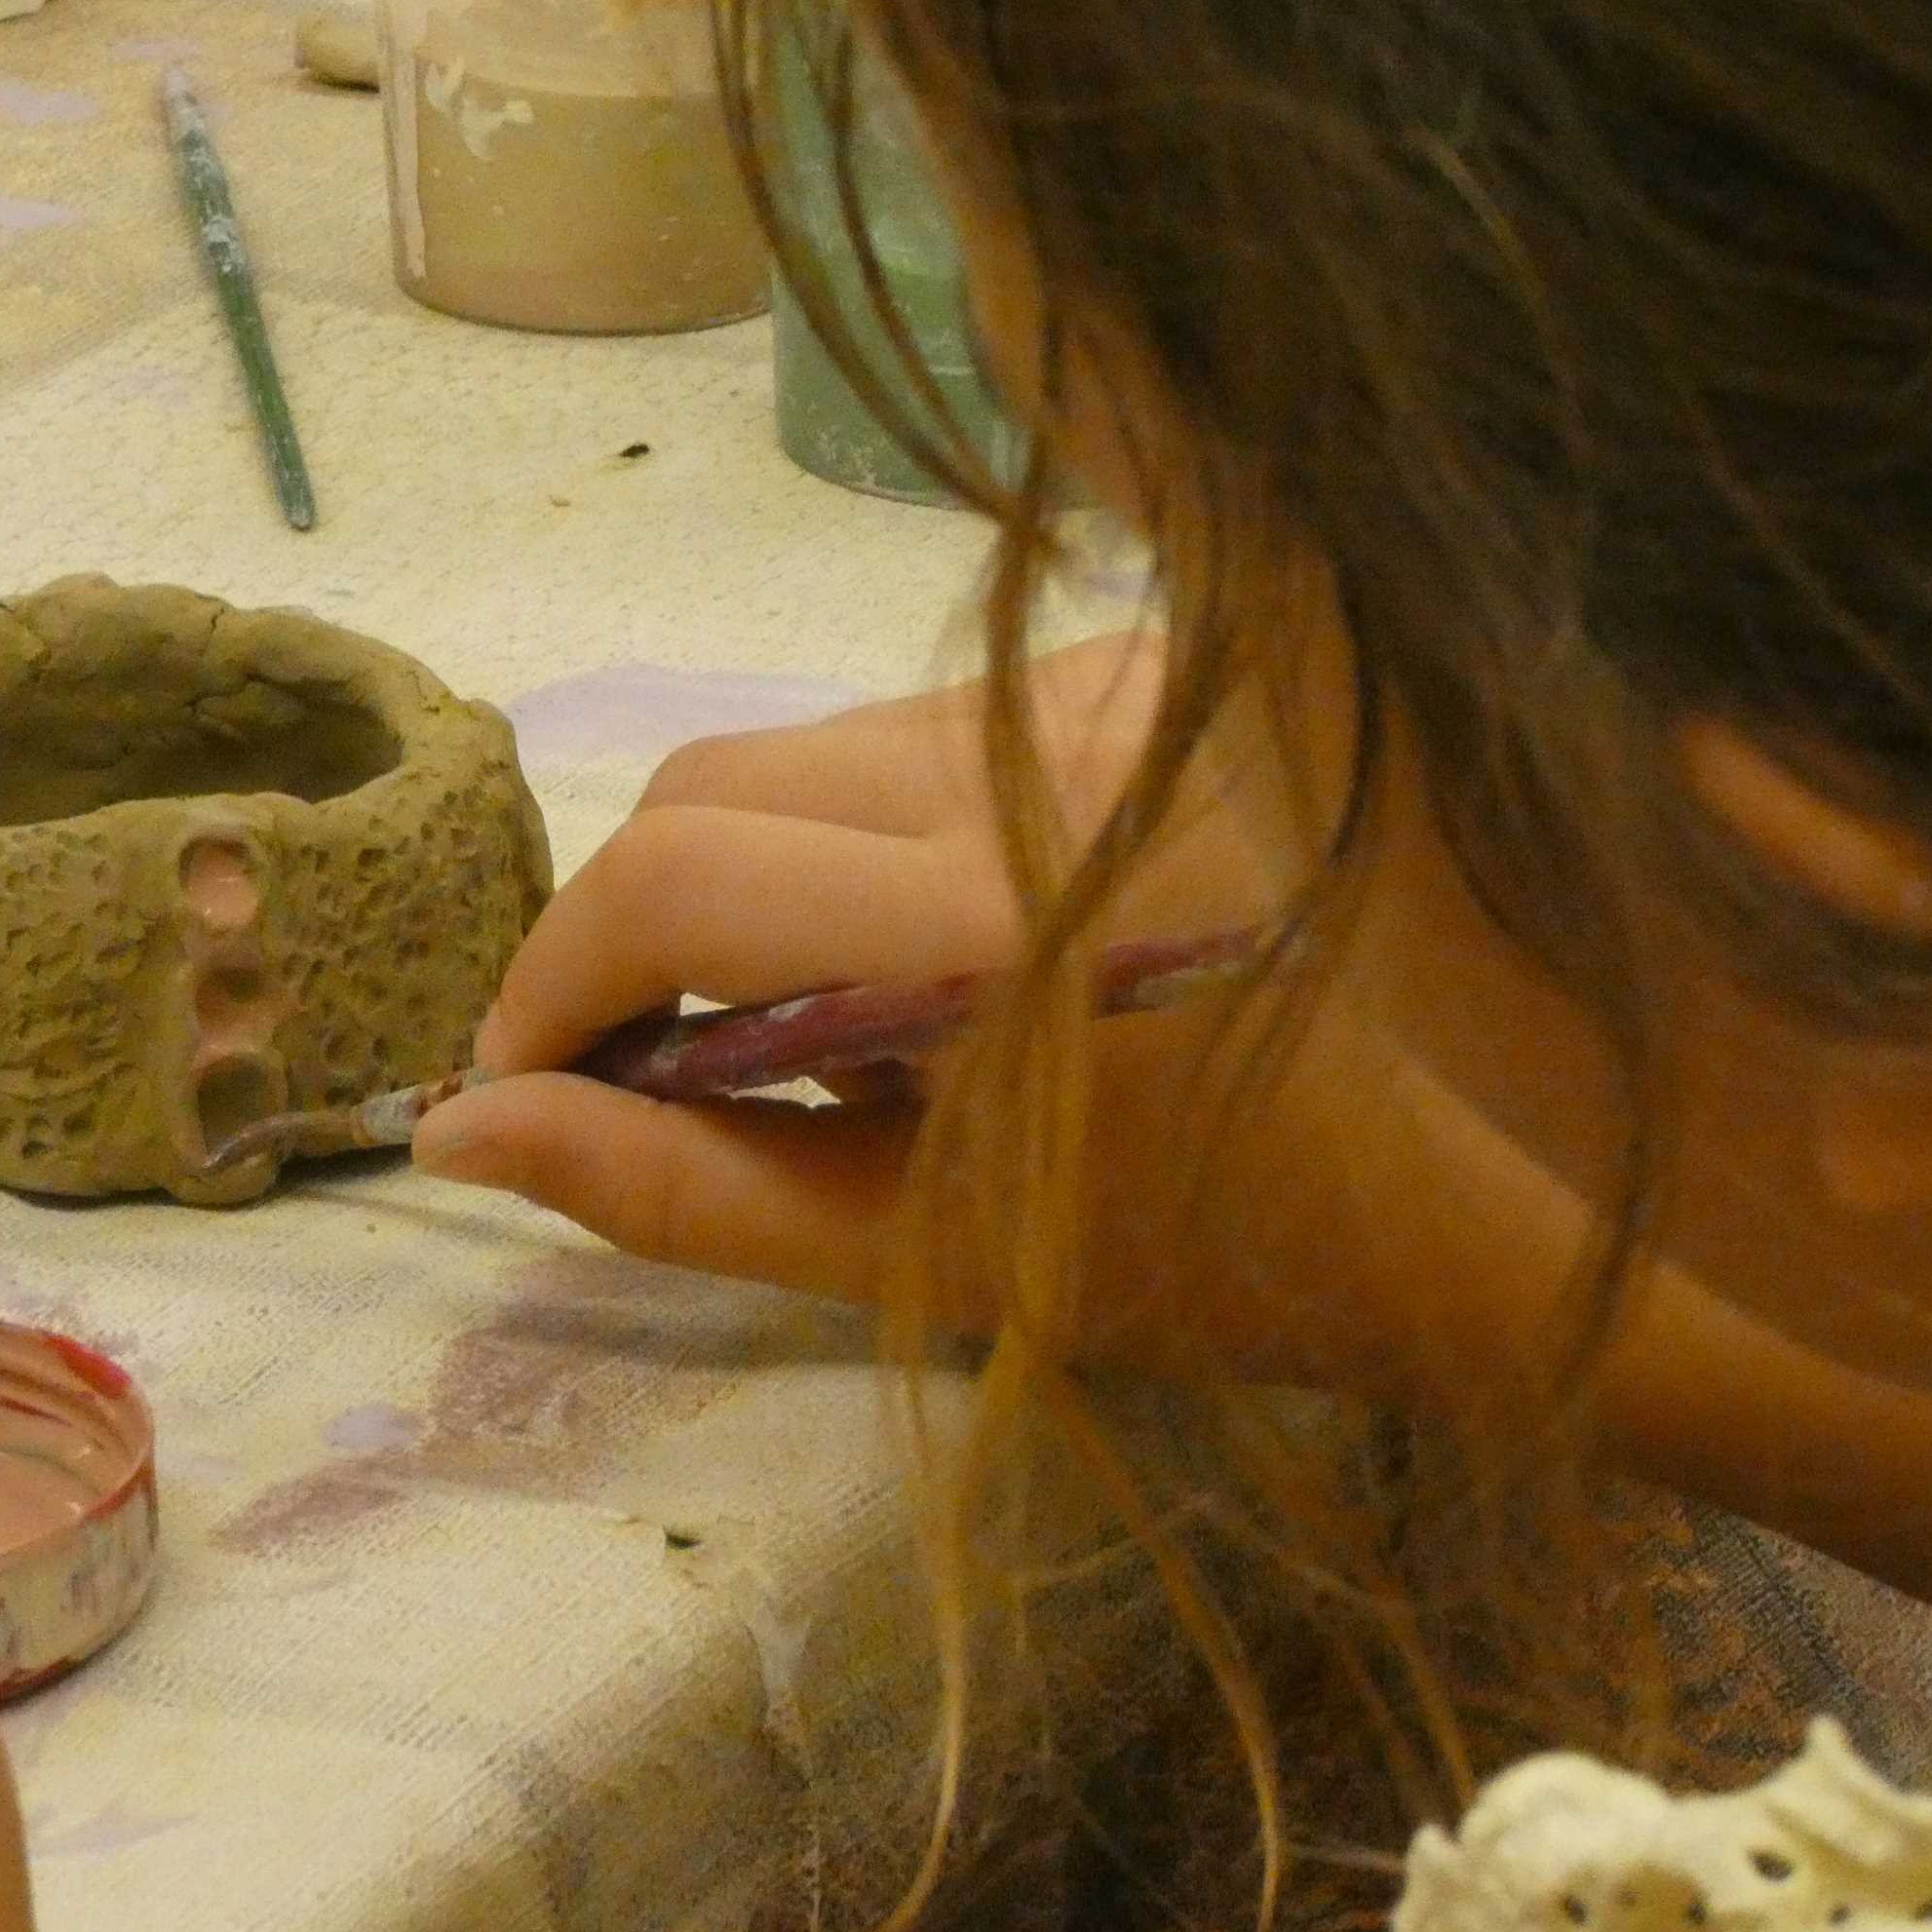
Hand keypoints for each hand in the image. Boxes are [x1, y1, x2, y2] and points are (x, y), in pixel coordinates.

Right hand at [418, 632, 1281, 1328]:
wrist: (1468, 1190)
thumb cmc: (1199, 1262)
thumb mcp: (921, 1252)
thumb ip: (679, 1186)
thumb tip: (463, 1127)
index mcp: (997, 919)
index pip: (675, 877)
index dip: (553, 978)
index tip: (517, 1079)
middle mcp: (1043, 756)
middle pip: (714, 780)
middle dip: (629, 927)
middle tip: (638, 1068)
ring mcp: (1102, 690)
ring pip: (801, 747)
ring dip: (748, 879)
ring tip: (816, 1023)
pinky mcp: (1141, 668)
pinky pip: (912, 731)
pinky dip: (863, 833)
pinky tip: (937, 943)